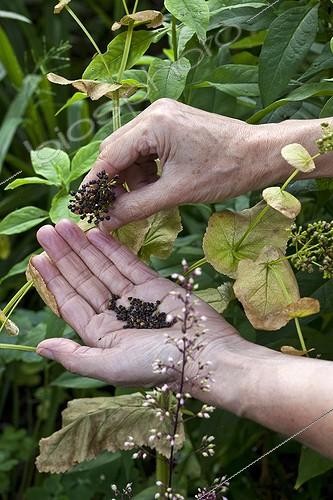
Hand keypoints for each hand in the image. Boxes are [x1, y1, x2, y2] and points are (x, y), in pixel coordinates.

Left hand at [33, 219, 237, 390]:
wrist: (205, 354)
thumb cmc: (157, 366)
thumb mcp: (111, 367)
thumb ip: (75, 357)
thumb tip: (40, 347)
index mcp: (101, 334)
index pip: (70, 301)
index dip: (53, 280)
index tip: (37, 259)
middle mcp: (114, 314)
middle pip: (83, 280)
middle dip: (64, 256)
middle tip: (47, 231)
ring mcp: (134, 298)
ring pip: (102, 268)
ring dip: (84, 247)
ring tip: (65, 225)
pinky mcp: (154, 285)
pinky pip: (127, 263)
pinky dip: (112, 248)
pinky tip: (96, 233)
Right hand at [83, 99, 255, 229]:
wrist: (261, 155)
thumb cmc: (225, 171)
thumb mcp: (176, 193)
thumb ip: (136, 207)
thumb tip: (106, 222)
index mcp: (154, 123)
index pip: (109, 155)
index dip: (95, 185)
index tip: (86, 208)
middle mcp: (154, 112)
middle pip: (116, 150)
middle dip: (114, 182)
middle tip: (114, 209)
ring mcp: (164, 115)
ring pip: (130, 151)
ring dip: (130, 177)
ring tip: (143, 199)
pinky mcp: (173, 123)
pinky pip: (146, 148)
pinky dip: (145, 169)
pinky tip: (155, 186)